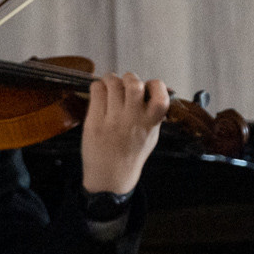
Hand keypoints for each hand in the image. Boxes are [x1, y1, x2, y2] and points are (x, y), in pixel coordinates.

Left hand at [79, 72, 169, 193]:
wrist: (111, 175)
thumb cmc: (131, 154)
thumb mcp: (151, 136)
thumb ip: (154, 115)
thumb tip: (157, 92)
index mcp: (150, 123)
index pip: (160, 96)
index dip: (155, 85)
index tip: (148, 87)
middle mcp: (132, 119)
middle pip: (134, 84)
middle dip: (130, 78)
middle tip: (125, 83)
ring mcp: (112, 120)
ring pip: (113, 84)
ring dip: (111, 79)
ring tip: (110, 85)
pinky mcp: (94, 121)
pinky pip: (96, 91)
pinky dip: (98, 86)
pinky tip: (100, 92)